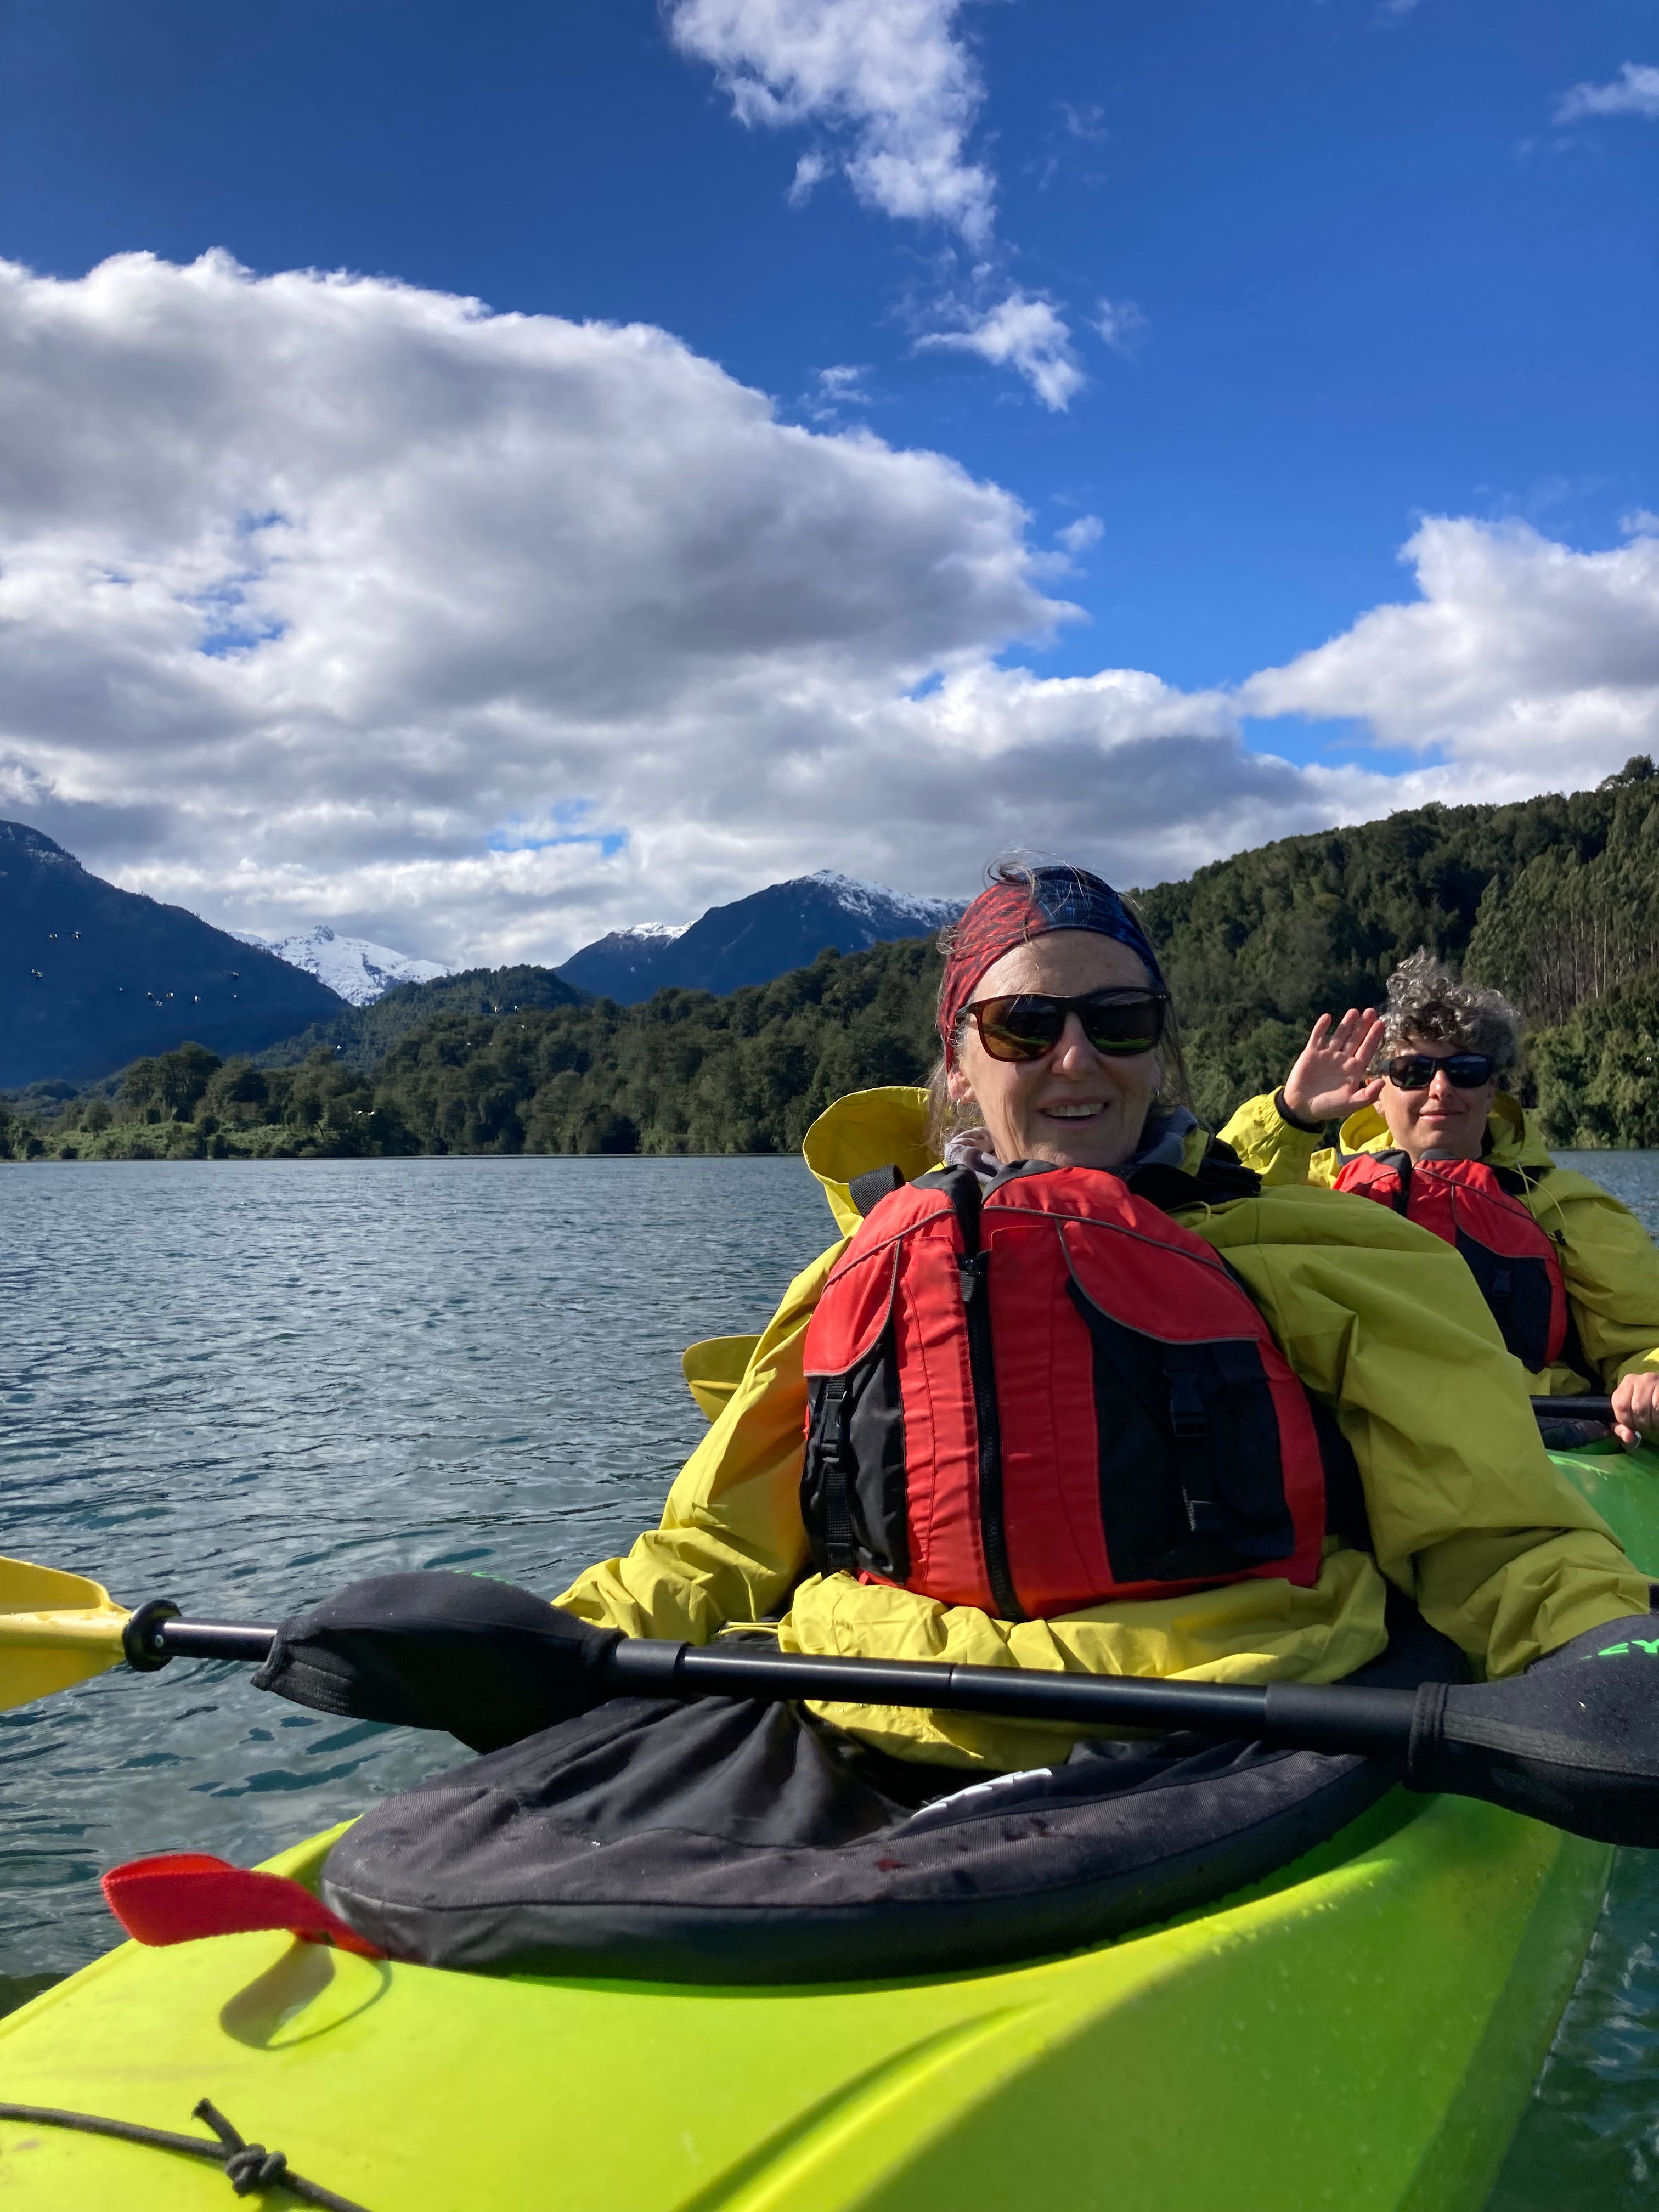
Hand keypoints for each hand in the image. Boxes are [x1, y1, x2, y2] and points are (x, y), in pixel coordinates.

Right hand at [1282, 1009, 1386, 1124]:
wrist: (1302, 1107)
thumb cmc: (1328, 1107)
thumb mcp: (1350, 1104)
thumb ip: (1367, 1095)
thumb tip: (1382, 1082)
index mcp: (1353, 1070)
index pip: (1366, 1050)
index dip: (1373, 1037)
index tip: (1381, 1023)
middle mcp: (1342, 1060)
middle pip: (1355, 1039)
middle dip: (1363, 1025)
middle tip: (1371, 1011)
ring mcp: (1327, 1055)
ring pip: (1339, 1035)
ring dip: (1346, 1023)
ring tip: (1354, 1011)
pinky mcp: (1311, 1053)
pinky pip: (1317, 1037)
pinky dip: (1321, 1027)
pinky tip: (1327, 1017)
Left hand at [1611, 1372, 1658, 1450]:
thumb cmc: (1648, 1406)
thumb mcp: (1632, 1414)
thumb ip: (1623, 1427)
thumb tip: (1628, 1437)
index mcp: (1628, 1382)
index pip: (1620, 1404)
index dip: (1626, 1420)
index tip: (1633, 1426)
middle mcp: (1641, 1379)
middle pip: (1636, 1408)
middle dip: (1642, 1424)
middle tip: (1647, 1427)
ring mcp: (1656, 1382)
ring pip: (1651, 1409)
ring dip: (1653, 1423)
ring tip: (1655, 1423)